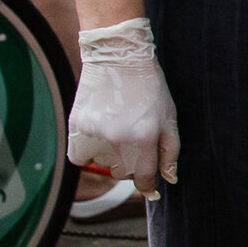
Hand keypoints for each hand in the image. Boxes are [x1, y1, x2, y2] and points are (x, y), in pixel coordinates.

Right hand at [68, 19, 180, 194]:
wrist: (119, 58)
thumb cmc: (149, 88)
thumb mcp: (169, 118)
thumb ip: (170, 152)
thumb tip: (169, 179)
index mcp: (145, 138)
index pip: (144, 177)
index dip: (147, 186)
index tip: (148, 188)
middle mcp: (119, 139)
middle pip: (122, 173)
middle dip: (130, 165)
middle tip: (134, 144)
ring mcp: (95, 133)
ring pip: (102, 164)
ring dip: (109, 156)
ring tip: (117, 130)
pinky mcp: (77, 126)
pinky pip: (79, 156)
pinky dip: (87, 152)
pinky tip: (97, 137)